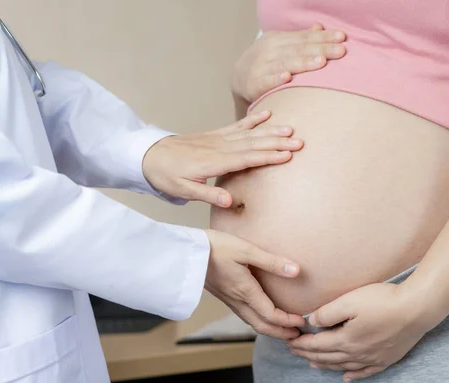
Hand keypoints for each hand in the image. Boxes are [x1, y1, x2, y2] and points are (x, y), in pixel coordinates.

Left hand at [142, 110, 302, 206]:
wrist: (148, 154)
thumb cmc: (165, 175)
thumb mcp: (182, 191)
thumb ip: (207, 195)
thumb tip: (229, 202)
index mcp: (213, 162)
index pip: (246, 159)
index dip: (267, 156)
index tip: (288, 155)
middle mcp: (218, 147)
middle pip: (253, 144)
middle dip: (277, 143)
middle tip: (300, 141)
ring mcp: (217, 139)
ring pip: (248, 133)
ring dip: (271, 131)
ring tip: (291, 128)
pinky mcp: (214, 135)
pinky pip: (237, 125)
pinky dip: (253, 119)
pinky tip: (266, 114)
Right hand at [204, 229, 304, 338]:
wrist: (186, 252)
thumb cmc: (216, 247)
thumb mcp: (246, 250)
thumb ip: (271, 261)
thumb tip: (296, 270)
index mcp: (245, 291)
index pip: (270, 315)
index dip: (288, 321)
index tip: (302, 321)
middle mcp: (237, 300)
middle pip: (262, 326)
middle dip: (281, 333)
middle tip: (298, 335)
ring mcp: (229, 300)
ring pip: (252, 323)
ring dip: (270, 329)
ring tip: (285, 328)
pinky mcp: (224, 296)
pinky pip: (245, 316)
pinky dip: (259, 321)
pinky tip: (263, 314)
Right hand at [232, 24, 346, 103]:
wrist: (238, 78)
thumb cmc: (266, 62)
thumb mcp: (281, 46)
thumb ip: (299, 39)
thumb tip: (319, 27)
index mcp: (278, 39)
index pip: (305, 37)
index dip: (324, 37)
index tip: (342, 38)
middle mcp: (269, 50)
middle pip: (299, 49)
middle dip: (321, 49)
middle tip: (340, 51)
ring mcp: (261, 67)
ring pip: (285, 64)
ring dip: (303, 63)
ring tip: (321, 63)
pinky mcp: (254, 84)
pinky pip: (267, 81)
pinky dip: (276, 79)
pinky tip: (288, 78)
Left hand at [287, 283, 428, 380]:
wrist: (417, 309)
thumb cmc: (383, 301)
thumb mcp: (350, 301)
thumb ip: (327, 313)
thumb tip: (312, 322)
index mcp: (346, 339)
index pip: (316, 345)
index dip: (301, 344)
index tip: (289, 341)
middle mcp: (357, 353)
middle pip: (327, 358)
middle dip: (308, 354)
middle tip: (295, 351)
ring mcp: (373, 358)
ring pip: (343, 366)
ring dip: (326, 365)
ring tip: (313, 364)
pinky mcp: (387, 358)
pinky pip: (365, 372)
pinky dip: (353, 375)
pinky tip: (347, 376)